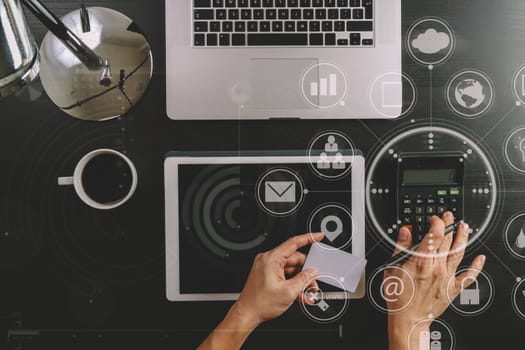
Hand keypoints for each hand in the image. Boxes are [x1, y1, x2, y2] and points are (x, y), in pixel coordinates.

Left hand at [235, 232, 323, 326]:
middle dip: (306, 271)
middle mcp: (268, 260)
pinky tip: (301, 294)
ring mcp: (267, 268)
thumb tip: (312, 272)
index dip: (308, 238)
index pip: (293, 243)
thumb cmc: (259, 304)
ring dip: (301, 280)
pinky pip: (285, 275)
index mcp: (271, 259)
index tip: (318, 236)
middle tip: (314, 282)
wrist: (247, 314)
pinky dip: (294, 283)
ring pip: (292, 269)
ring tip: (308, 292)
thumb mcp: (288, 292)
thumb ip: (303, 279)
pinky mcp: (268, 275)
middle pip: (295, 260)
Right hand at [386, 212, 485, 348]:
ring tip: (465, 227)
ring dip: (463, 239)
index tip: (435, 218)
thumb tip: (405, 232)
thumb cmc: (399, 297)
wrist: (408, 319)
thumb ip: (400, 247)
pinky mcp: (452, 288)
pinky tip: (480, 258)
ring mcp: (446, 278)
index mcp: (421, 261)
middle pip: (447, 241)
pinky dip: (476, 267)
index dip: (437, 223)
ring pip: (458, 254)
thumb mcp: (393, 268)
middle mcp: (436, 268)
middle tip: (450, 216)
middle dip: (449, 225)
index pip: (435, 235)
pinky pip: (468, 277)